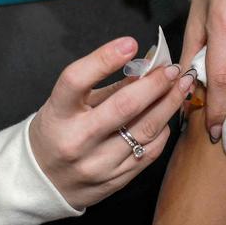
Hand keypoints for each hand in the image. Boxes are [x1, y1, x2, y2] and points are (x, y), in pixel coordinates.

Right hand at [29, 36, 195, 209]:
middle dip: (155, 84)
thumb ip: (104, 86)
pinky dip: (162, 130)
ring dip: (169, 104)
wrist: (43, 181)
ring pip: (145, 130)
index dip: (104, 58)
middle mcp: (76, 140)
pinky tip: (166, 115)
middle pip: (123, 106)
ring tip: (182, 86)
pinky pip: (149, 152)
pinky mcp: (114, 180)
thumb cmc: (58, 132)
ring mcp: (97, 164)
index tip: (130, 43)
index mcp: (58, 114)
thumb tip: (145, 66)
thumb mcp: (68, 104)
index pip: (77, 80)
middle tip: (173, 69)